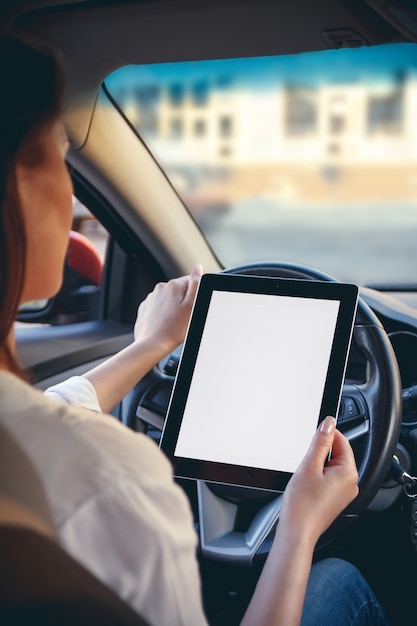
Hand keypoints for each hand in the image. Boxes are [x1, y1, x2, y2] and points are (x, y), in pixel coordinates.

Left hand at [134, 265, 202, 355]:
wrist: (152, 344)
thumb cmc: (174, 329)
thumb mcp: (192, 306)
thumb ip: (196, 284)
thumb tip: (198, 269)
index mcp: (172, 286)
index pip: (190, 282)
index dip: (195, 296)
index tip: (192, 308)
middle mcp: (159, 289)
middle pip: (179, 291)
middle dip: (183, 302)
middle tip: (184, 317)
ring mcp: (150, 299)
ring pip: (168, 300)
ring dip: (173, 308)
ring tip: (174, 323)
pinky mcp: (145, 309)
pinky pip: (158, 308)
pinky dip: (163, 314)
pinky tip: (166, 325)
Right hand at [279, 416, 358, 544]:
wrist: (297, 532)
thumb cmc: (302, 505)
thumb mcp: (309, 465)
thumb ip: (320, 442)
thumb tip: (329, 424)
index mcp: (348, 473)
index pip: (342, 442)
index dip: (327, 434)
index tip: (314, 431)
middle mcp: (350, 484)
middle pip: (338, 454)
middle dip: (320, 452)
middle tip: (305, 459)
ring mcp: (343, 493)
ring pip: (332, 466)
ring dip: (318, 464)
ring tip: (304, 475)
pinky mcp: (335, 499)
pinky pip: (329, 479)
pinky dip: (317, 476)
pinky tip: (306, 483)